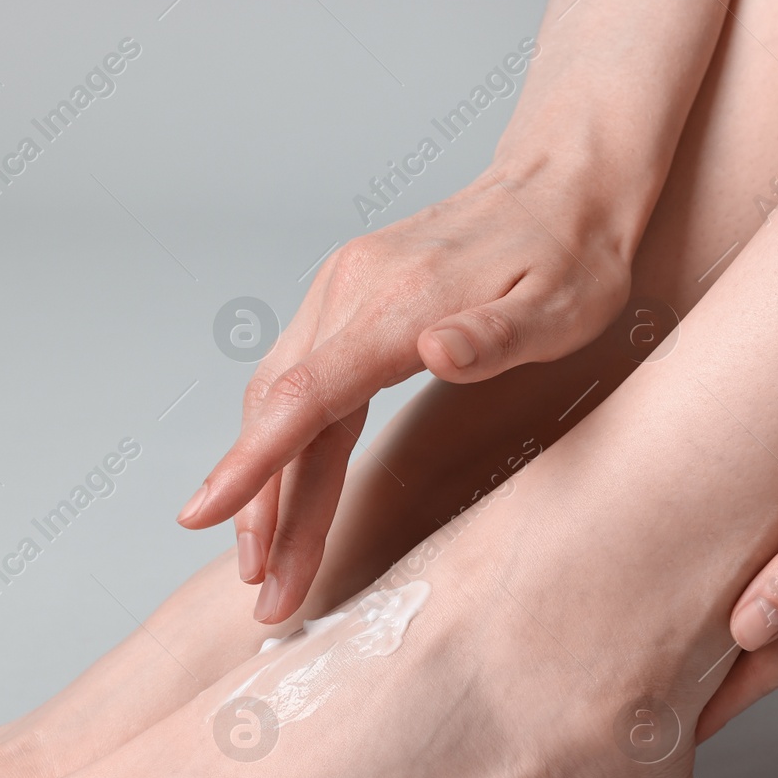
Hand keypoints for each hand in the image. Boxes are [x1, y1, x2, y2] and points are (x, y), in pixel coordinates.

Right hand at [180, 162, 631, 621]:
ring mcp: (344, 290)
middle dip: (260, 509)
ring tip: (265, 562)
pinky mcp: (350, 297)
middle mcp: (352, 291)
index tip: (205, 517)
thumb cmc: (572, 255)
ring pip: (282, 399)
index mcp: (397, 305)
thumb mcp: (561, 306)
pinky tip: (285, 486)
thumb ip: (497, 337)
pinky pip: (301, 378)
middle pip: (281, 412)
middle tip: (263, 593)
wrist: (562, 183)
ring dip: (266, 484)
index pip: (305, 395)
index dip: (253, 465)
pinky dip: (283, 441)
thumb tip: (435, 353)